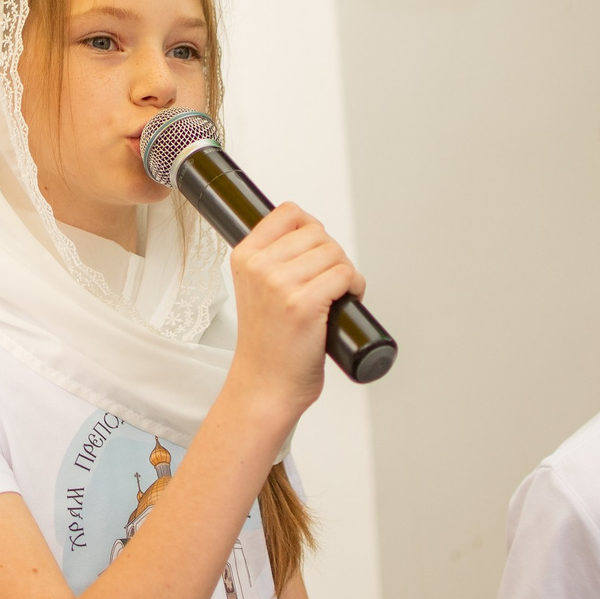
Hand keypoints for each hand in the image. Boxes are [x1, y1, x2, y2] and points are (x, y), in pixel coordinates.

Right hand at [225, 203, 363, 423]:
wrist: (265, 385)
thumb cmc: (268, 343)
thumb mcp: (256, 290)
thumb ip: (274, 260)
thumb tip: (312, 236)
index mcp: (244, 257)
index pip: (288, 213)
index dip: (311, 229)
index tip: (316, 252)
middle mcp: (259, 267)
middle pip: (318, 233)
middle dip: (332, 256)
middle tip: (328, 282)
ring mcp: (279, 285)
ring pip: (335, 253)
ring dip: (346, 273)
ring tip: (336, 295)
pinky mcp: (303, 304)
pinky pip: (345, 275)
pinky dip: (355, 286)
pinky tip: (345, 302)